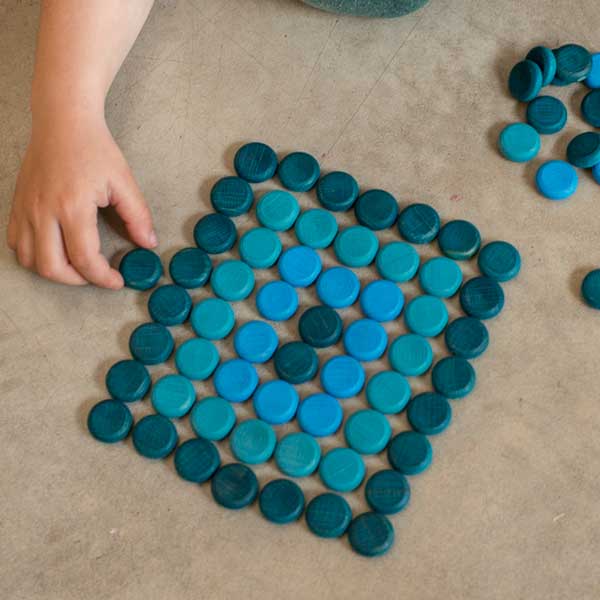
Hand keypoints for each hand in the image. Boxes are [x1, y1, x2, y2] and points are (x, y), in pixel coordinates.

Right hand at [7, 111, 155, 287]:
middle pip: (52, 267)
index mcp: (72, 206)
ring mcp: (26, 209)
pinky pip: (16, 243)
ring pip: (30, 260)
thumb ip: (138, 216)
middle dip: (78, 281)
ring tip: (76, 266)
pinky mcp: (16, 205)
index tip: (116, 280)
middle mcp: (43, 211)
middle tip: (96, 275)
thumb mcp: (123, 182)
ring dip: (54, 271)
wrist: (63, 122)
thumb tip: (148, 243)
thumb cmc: (94, 149)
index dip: (103, 277)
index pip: (84, 259)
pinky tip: (53, 250)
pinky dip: (33, 255)